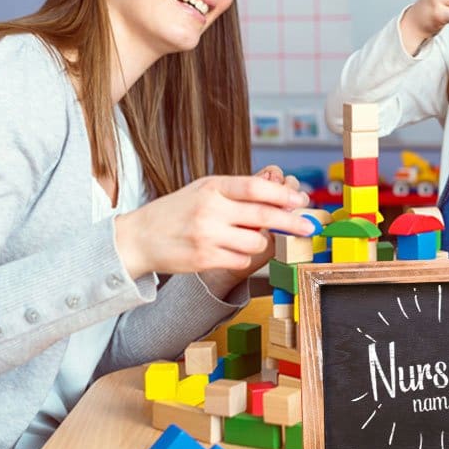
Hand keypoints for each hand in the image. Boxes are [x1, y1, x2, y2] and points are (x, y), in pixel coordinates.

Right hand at [113, 173, 311, 280]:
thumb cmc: (178, 210)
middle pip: (264, 216)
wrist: (139, 237)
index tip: (302, 200)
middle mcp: (210, 210)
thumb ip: (238, 192)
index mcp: (213, 187)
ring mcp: (207, 236)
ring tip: (246, 237)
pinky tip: (229, 251)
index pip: (256, 188)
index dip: (284, 194)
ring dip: (261, 243)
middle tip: (309, 226)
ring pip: (256, 243)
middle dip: (292, 222)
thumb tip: (281, 193)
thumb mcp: (204, 190)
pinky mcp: (204, 259)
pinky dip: (243, 258)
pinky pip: (242, 261)